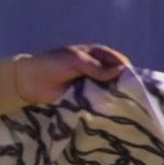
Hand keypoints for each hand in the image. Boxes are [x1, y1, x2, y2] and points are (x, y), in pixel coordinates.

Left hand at [13, 44, 128, 104]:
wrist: (29, 82)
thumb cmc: (53, 65)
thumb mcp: (76, 61)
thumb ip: (97, 67)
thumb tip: (121, 71)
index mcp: (98, 55)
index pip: (119, 61)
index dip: (127, 70)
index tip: (134, 82)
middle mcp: (99, 69)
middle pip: (118, 76)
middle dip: (123, 84)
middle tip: (131, 96)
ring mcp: (93, 84)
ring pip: (110, 89)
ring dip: (114, 95)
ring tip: (123, 105)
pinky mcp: (86, 98)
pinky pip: (99, 100)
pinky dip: (104, 104)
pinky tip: (110, 110)